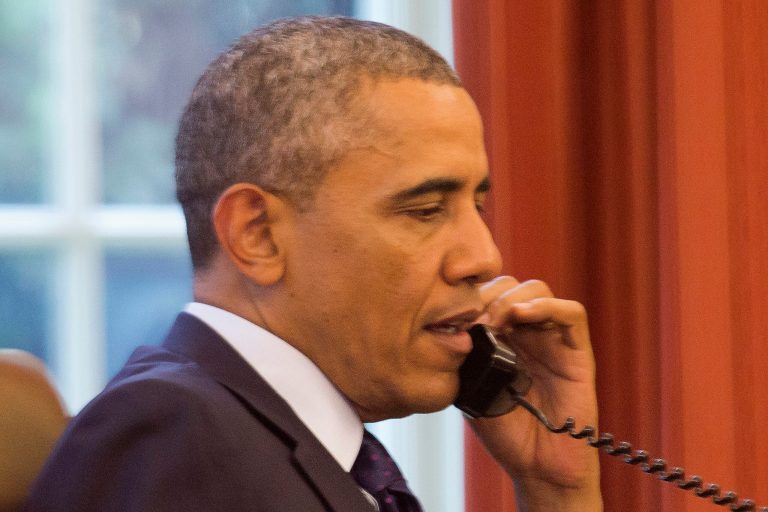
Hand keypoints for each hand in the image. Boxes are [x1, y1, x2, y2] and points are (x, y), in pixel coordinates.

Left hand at [469, 276, 602, 510]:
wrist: (537, 465)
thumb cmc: (505, 431)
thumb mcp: (471, 387)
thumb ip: (466, 356)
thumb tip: (453, 327)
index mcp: (502, 336)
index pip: (489, 293)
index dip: (472, 297)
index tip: (456, 318)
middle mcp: (528, 332)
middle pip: (511, 285)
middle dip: (490, 294)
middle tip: (476, 320)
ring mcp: (553, 339)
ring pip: (538, 290)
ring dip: (513, 299)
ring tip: (496, 321)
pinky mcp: (578, 351)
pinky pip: (572, 313)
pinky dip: (547, 306)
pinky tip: (522, 317)